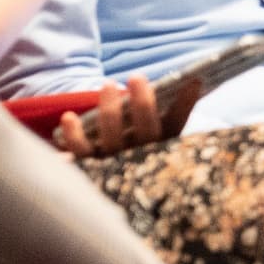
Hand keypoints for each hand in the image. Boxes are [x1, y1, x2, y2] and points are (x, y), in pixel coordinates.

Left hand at [54, 73, 203, 158]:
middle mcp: (140, 158)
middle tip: (137, 77)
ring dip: (110, 109)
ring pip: (113, 138)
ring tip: (109, 85)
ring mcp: (115, 163)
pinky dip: (73, 135)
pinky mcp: (89, 166)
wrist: (106, 187)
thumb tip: (195, 81)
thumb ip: (173, 108)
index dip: (186, 104)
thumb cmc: (133, 143)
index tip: (194, 79)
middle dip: (142, 104)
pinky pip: (81, 151)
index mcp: (161, 147)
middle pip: (146, 132)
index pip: (177, 125)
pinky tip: (68, 117)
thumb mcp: (155, 129)